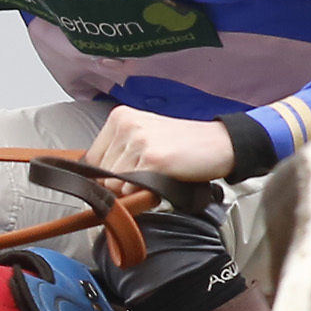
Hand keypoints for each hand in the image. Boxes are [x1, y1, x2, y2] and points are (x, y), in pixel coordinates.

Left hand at [83, 108, 235, 182]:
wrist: (219, 144)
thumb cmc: (183, 145)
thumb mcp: (144, 139)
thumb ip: (118, 154)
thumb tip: (96, 182)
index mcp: (120, 117)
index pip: (91, 159)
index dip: (104, 176)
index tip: (124, 177)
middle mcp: (126, 125)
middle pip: (100, 173)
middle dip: (119, 184)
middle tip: (146, 176)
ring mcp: (138, 140)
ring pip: (113, 184)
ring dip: (132, 189)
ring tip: (155, 176)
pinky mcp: (151, 158)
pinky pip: (130, 189)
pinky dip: (143, 193)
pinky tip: (160, 181)